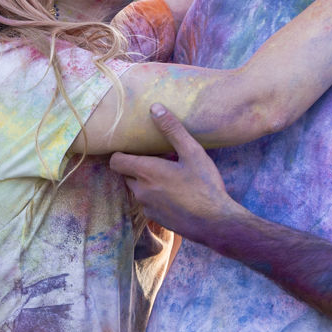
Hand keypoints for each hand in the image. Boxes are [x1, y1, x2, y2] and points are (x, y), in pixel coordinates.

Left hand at [108, 104, 245, 237]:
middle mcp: (140, 190)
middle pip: (127, 174)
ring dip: (147, 181)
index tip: (136, 148)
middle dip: (138, 166)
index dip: (122, 153)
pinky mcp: (155, 219)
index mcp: (146, 172)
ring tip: (170, 176)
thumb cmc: (205, 186)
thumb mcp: (193, 153)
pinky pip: (148, 203)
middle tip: (159, 160)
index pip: (115, 161)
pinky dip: (155, 196)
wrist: (216, 223)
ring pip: (138, 189)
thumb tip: (155, 108)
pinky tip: (176, 193)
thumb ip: (172, 130)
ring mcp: (146, 207)